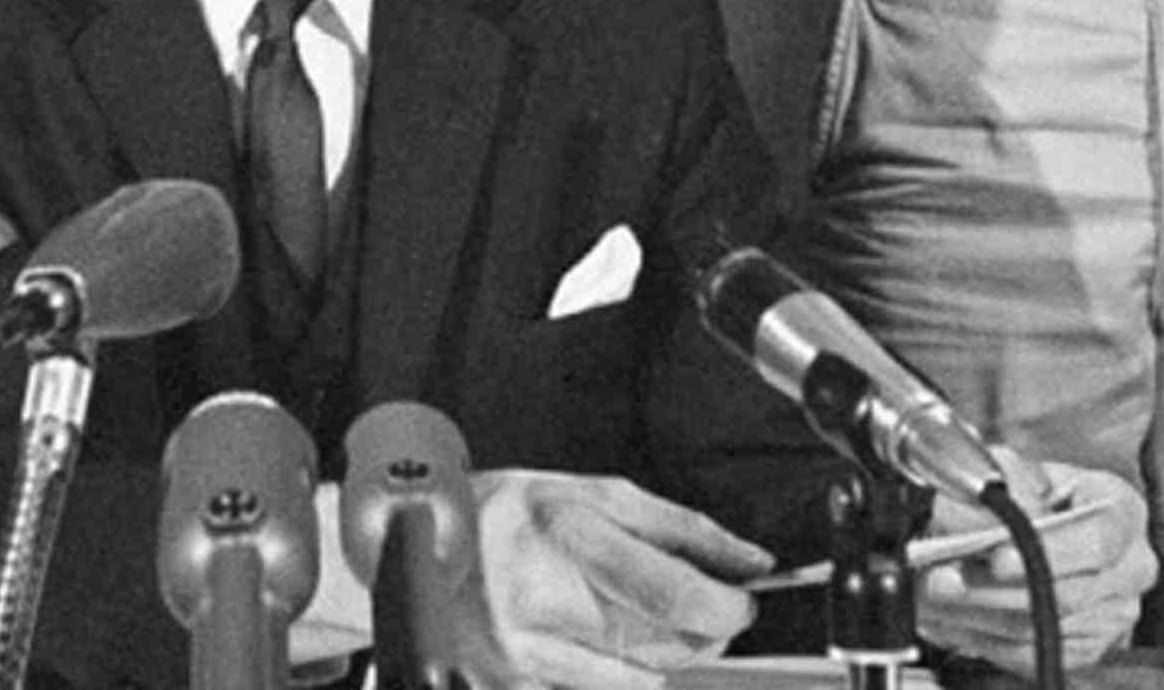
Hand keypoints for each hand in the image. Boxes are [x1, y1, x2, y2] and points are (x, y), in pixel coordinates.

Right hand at [469, 469, 772, 688]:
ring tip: (640, 613)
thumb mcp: (590, 493)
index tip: (744, 598)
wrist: (413, 546)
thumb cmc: (506, 513)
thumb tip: (750, 561)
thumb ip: (677, 528)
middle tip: (707, 607)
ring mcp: (520, 651)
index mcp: (560, 531)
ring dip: (664, 651)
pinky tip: (599, 637)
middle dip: (702, 629)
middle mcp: (536, 598)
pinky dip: (620, 671)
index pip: (669, 590)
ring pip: (639, 675)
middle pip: (663, 642)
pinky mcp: (513, 685)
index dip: (724, 603)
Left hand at [915, 450, 1154, 672]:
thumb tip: (978, 504)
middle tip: (940, 579)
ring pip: (1041, 628)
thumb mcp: (1022, 471)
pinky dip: (981, 637)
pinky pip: (1031, 652)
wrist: (1050, 529)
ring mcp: (1112, 613)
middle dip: (992, 589)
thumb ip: (1003, 481)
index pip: (1096, 540)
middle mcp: (1129, 568)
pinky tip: (947, 617)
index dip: (1047, 553)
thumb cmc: (1039, 495)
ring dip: (976, 615)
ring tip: (929, 596)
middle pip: (1065, 593)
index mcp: (1122, 513)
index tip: (997, 558)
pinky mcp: (1086, 647)